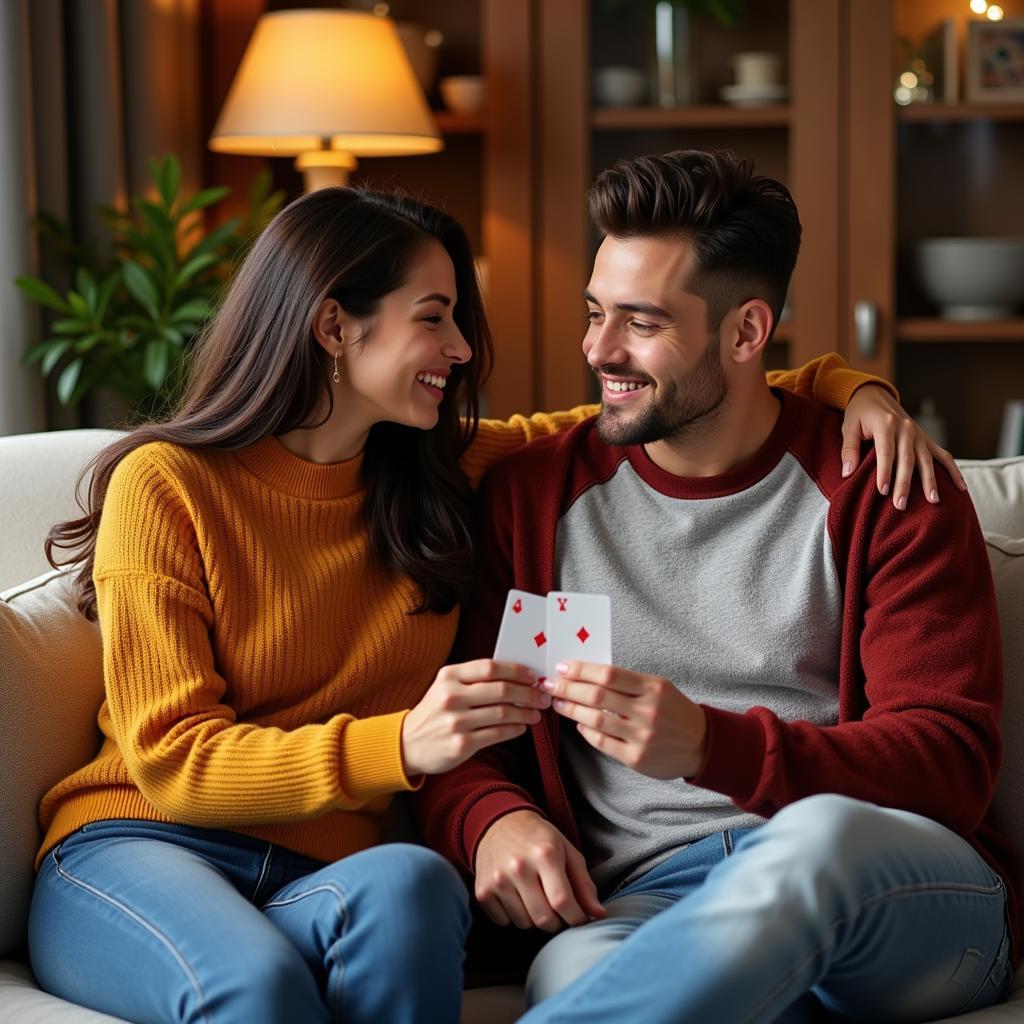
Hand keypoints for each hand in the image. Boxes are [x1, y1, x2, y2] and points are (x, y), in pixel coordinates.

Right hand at [401, 660, 550, 775]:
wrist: (407, 743)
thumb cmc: (435, 711)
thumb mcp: (446, 687)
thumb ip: (474, 679)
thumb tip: (516, 676)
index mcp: (449, 676)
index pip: (490, 667)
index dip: (516, 671)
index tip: (533, 676)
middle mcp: (451, 696)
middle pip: (501, 690)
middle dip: (528, 693)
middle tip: (542, 697)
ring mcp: (456, 722)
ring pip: (503, 713)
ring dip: (525, 713)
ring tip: (535, 714)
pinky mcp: (461, 744)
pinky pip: (497, 734)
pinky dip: (514, 729)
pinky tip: (521, 727)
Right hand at [474, 809, 605, 931]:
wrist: (498, 823)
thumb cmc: (538, 838)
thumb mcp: (567, 851)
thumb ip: (584, 884)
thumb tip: (599, 914)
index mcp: (545, 854)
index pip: (563, 902)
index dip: (577, 918)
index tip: (581, 918)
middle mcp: (519, 867)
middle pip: (544, 919)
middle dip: (557, 921)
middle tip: (558, 908)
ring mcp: (498, 880)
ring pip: (525, 924)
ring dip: (534, 917)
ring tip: (534, 895)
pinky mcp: (482, 891)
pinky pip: (504, 922)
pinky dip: (513, 915)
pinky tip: (515, 895)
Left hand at [542, 661, 706, 779]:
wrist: (701, 744)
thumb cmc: (674, 710)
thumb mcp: (658, 687)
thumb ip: (628, 682)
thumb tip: (586, 674)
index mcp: (653, 688)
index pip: (608, 674)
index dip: (581, 670)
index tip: (562, 667)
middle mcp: (647, 711)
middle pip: (597, 696)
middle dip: (568, 688)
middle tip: (550, 684)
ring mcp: (641, 736)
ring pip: (596, 719)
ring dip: (572, 709)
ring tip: (559, 702)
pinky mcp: (636, 758)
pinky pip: (602, 743)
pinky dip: (586, 732)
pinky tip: (579, 724)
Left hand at [841, 384, 966, 510]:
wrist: (875, 394)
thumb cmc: (859, 414)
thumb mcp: (848, 427)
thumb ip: (849, 450)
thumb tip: (847, 473)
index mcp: (885, 424)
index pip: (886, 452)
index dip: (885, 472)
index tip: (883, 492)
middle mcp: (906, 428)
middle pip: (907, 459)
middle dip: (905, 484)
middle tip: (901, 504)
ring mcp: (919, 434)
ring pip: (926, 460)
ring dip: (930, 481)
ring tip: (932, 501)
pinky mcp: (926, 439)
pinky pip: (943, 455)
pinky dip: (953, 470)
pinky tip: (960, 487)